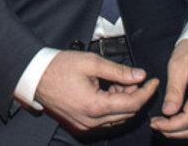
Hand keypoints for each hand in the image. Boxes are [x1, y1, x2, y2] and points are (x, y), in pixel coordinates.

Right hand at [35, 51, 158, 133]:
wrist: (34, 77)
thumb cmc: (59, 67)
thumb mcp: (91, 62)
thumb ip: (118, 71)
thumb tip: (140, 76)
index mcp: (95, 106)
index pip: (132, 104)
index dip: (146, 92)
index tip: (153, 81)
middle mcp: (91, 121)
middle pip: (127, 114)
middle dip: (135, 96)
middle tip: (133, 78)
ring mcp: (85, 126)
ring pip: (117, 118)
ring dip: (123, 102)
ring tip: (117, 83)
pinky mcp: (80, 126)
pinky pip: (104, 121)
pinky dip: (111, 108)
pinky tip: (107, 92)